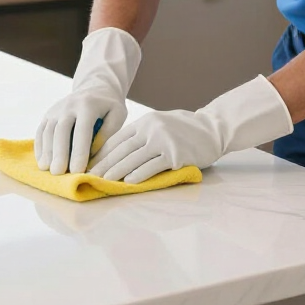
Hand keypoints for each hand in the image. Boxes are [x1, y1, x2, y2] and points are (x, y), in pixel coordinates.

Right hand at [35, 27, 140, 174]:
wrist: (95, 87)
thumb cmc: (109, 106)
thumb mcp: (118, 115)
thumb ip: (107, 133)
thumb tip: (92, 155)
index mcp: (88, 105)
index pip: (82, 130)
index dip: (79, 151)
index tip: (78, 170)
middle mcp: (69, 105)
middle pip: (61, 130)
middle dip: (59, 153)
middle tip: (58, 173)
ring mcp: (56, 109)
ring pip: (48, 131)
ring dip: (47, 152)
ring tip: (48, 170)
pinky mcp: (48, 114)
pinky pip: (41, 131)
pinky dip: (40, 147)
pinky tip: (42, 162)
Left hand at [89, 75, 292, 183]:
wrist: (214, 128)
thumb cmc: (187, 129)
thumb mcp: (161, 124)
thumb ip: (143, 135)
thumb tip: (120, 152)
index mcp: (146, 122)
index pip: (118, 139)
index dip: (102, 153)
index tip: (90, 165)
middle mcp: (151, 129)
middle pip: (122, 150)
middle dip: (104, 164)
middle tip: (89, 176)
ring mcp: (163, 140)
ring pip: (134, 158)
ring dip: (117, 172)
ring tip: (104, 182)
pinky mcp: (175, 154)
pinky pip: (153, 166)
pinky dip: (140, 175)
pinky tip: (129, 182)